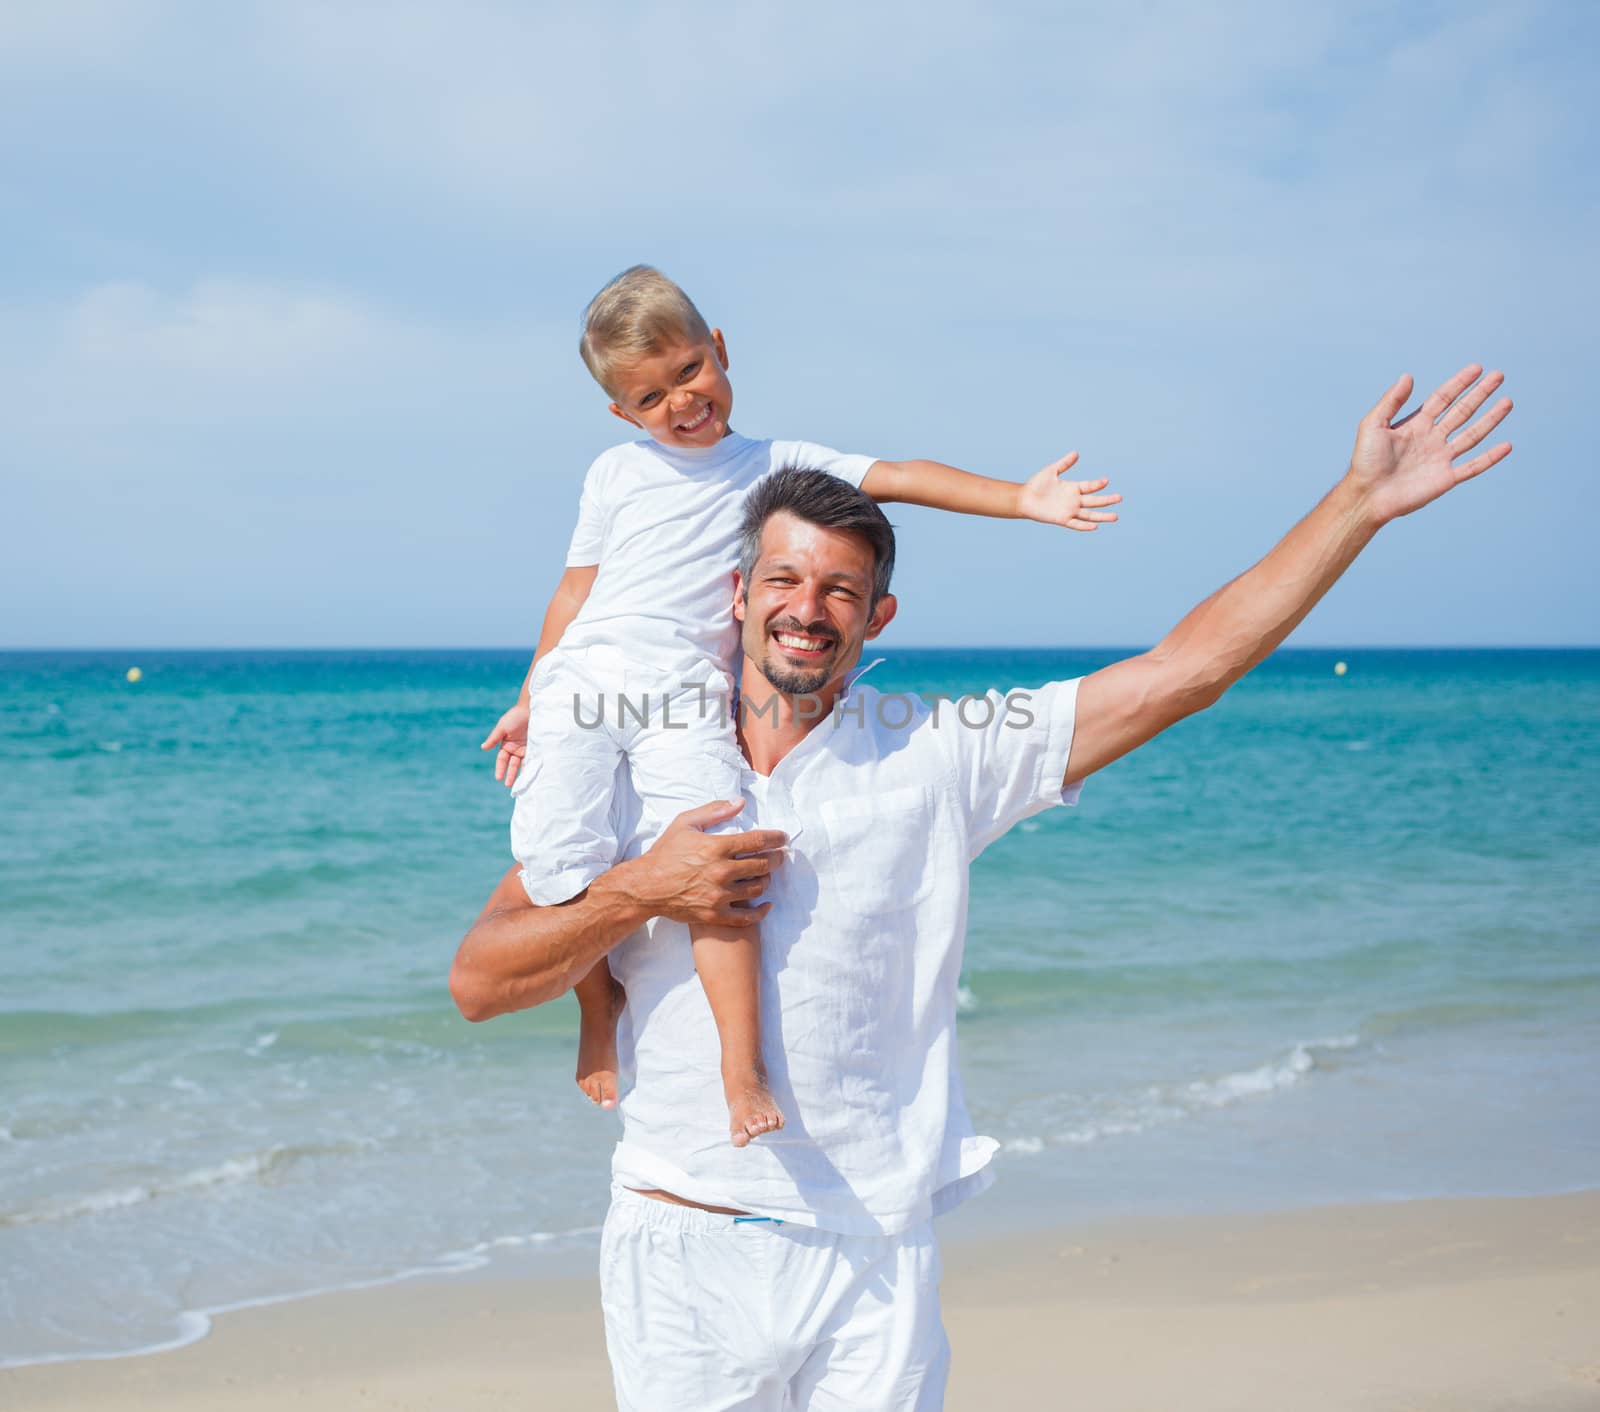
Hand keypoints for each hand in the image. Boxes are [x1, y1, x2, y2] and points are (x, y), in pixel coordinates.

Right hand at [481, 701, 529, 787]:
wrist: (532, 709)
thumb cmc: (515, 716)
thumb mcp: (502, 727)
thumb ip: (494, 738)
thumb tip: (483, 748)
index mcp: (506, 745)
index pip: (501, 760)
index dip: (500, 768)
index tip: (498, 778)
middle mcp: (515, 749)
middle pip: (512, 765)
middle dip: (510, 775)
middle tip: (509, 785)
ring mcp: (526, 749)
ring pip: (523, 764)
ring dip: (521, 774)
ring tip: (522, 784)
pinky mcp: (536, 747)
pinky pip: (533, 759)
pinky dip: (533, 767)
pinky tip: (533, 775)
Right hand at [624, 801, 787, 927]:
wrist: (646, 887)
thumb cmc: (665, 853)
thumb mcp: (685, 823)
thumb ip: (714, 810)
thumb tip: (740, 802)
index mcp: (716, 847)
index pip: (757, 841)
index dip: (775, 838)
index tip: (783, 838)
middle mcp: (721, 872)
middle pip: (763, 865)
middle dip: (776, 858)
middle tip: (779, 855)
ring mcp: (719, 896)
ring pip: (758, 888)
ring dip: (767, 880)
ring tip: (766, 874)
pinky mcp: (715, 915)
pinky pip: (747, 917)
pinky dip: (761, 911)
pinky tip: (767, 904)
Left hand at [1016, 451, 1121, 530]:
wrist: (1024, 498)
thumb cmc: (1036, 484)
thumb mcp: (1052, 471)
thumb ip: (1064, 463)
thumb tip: (1076, 453)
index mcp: (1073, 488)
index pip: (1090, 486)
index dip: (1098, 484)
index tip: (1106, 481)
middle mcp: (1074, 500)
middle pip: (1094, 501)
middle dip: (1107, 500)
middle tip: (1120, 498)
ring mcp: (1069, 510)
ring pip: (1089, 515)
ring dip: (1102, 516)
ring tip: (1115, 517)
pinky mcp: (1062, 519)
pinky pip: (1076, 524)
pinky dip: (1085, 526)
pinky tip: (1095, 526)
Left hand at [1349, 365, 1512, 524]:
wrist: (1367, 495)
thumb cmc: (1365, 462)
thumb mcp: (1373, 425)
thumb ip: (1391, 401)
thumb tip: (1408, 376)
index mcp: (1416, 425)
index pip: (1442, 398)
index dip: (1459, 383)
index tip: (1477, 368)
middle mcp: (1431, 439)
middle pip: (1461, 412)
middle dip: (1480, 394)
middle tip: (1498, 376)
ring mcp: (1440, 458)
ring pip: (1472, 435)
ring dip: (1490, 419)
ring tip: (1507, 401)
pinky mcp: (1445, 479)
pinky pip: (1473, 466)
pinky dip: (1490, 457)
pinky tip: (1507, 446)